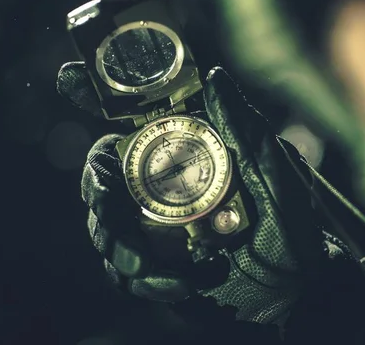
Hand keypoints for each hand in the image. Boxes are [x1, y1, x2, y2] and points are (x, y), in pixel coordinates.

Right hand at [57, 63, 326, 324]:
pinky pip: (124, 270)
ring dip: (120, 247)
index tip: (68, 76)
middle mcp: (157, 187)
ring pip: (104, 227)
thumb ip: (244, 127)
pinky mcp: (152, 265)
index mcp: (181, 154)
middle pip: (101, 178)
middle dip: (99, 197)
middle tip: (111, 219)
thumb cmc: (290, 225)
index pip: (129, 122)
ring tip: (157, 271)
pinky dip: (146, 280)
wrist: (296, 290)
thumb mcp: (274, 173)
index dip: (92, 96)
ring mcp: (151, 227)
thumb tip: (214, 75)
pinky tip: (182, 285)